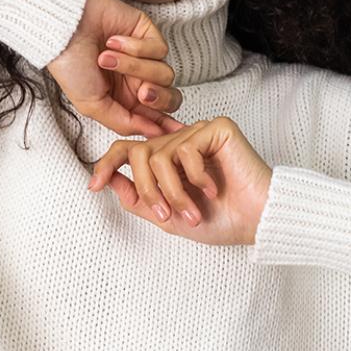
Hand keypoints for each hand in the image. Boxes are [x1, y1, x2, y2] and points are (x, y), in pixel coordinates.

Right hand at [46, 0, 186, 138]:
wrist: (64, 30)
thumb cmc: (71, 66)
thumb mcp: (92, 105)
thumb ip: (124, 123)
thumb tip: (154, 133)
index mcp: (126, 100)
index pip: (156, 117)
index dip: (167, 125)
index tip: (175, 131)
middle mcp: (137, 81)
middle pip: (170, 98)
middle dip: (159, 98)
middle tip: (143, 92)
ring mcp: (145, 58)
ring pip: (164, 74)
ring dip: (134, 67)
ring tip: (107, 58)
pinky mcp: (148, 34)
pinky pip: (159, 50)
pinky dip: (135, 48)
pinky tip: (114, 41)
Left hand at [86, 116, 272, 246]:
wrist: (258, 221)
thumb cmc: (222, 221)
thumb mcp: (169, 218)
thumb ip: (139, 200)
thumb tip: (110, 181)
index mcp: (168, 161)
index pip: (129, 150)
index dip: (107, 165)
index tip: (93, 185)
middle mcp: (181, 142)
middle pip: (138, 153)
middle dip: (148, 190)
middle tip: (166, 215)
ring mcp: (198, 133)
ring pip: (160, 155)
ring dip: (173, 191)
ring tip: (194, 211)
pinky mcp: (217, 129)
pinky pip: (187, 148)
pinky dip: (196, 176)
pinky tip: (213, 187)